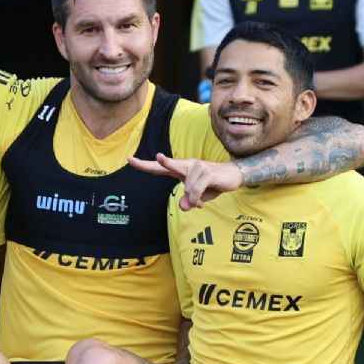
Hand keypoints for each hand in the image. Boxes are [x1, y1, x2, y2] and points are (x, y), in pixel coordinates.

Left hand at [128, 153, 243, 210]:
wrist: (233, 175)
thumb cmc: (212, 184)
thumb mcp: (198, 197)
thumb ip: (189, 201)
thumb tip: (184, 207)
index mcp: (181, 169)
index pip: (160, 168)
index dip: (145, 165)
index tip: (130, 160)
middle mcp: (187, 165)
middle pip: (171, 165)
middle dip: (163, 162)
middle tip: (157, 157)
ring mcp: (198, 167)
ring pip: (188, 189)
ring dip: (193, 200)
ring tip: (200, 201)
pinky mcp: (208, 173)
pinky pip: (196, 191)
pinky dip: (197, 200)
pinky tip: (201, 203)